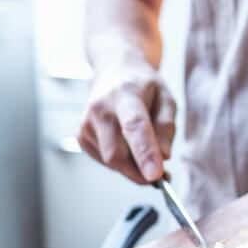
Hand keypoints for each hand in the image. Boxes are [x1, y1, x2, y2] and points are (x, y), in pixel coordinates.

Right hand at [79, 60, 175, 183]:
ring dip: (131, 166)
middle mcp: (100, 109)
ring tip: (142, 148)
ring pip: (111, 163)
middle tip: (159, 174)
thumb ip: (166, 127)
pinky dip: (120, 162)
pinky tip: (125, 143)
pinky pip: (104, 162)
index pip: (134, 126)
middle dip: (139, 172)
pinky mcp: (81, 136)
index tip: (155, 174)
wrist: (114, 72)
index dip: (145, 152)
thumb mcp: (166, 99)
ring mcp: (86, 124)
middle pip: (116, 155)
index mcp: (125, 94)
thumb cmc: (142, 86)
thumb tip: (163, 157)